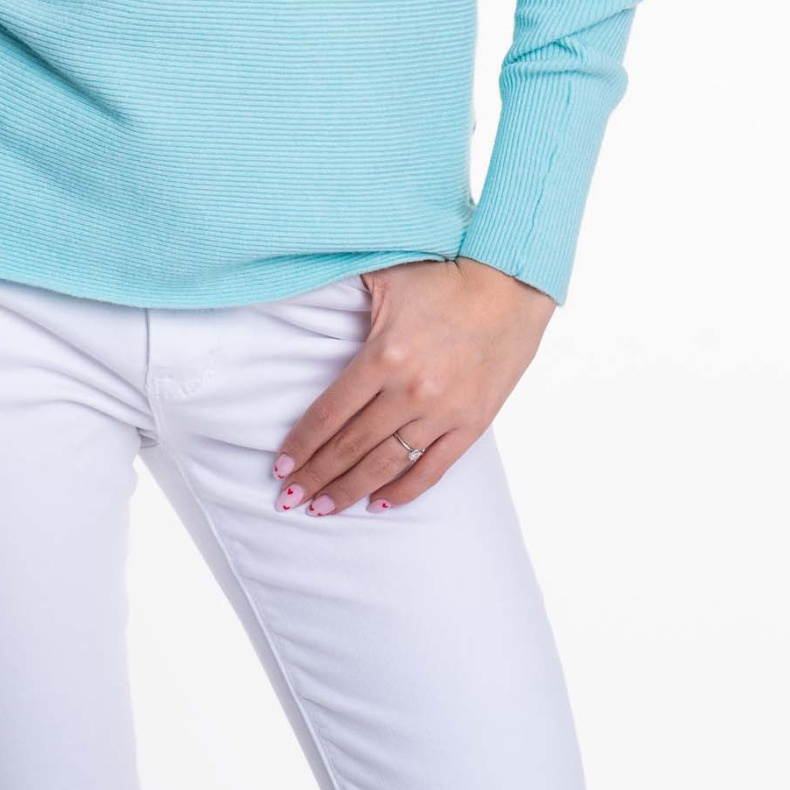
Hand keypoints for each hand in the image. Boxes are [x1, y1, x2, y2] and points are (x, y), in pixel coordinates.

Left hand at [270, 255, 556, 515]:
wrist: (509, 287)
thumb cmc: (442, 279)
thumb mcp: (385, 279)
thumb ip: (344, 297)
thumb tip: (300, 292)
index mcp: (384, 356)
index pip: (329, 413)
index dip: (301, 444)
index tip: (280, 467)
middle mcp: (410, 391)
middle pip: (351, 446)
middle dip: (315, 477)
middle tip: (288, 500)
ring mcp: (442, 412)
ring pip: (385, 465)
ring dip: (350, 491)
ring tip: (322, 510)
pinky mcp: (471, 424)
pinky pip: (432, 469)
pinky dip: (404, 491)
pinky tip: (378, 504)